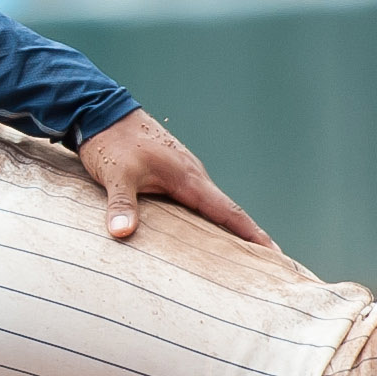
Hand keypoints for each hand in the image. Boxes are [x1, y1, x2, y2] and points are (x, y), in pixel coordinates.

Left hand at [79, 110, 275, 248]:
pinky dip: (202, 219)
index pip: (228, 212)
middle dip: (246, 237)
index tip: (275, 253)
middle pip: (225, 213)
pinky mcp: (168, 173)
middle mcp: (191, 175)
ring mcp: (181, 173)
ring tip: (237, 256)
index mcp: (188, 177)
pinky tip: (199, 233)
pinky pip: (192, 201)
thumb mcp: (115, 175)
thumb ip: (121, 204)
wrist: (101, 110)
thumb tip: (121, 233)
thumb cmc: (113, 141)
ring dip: (223, 229)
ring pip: (208, 207)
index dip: (252, 234)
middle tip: (264, 264)